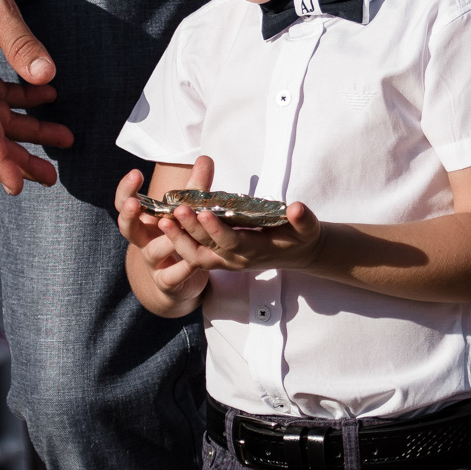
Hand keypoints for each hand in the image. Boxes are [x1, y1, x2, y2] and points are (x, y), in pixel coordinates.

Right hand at [115, 166, 213, 308]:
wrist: (179, 282)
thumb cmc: (181, 239)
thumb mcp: (187, 212)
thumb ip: (195, 187)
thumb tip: (205, 158)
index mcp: (145, 221)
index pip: (125, 203)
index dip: (126, 190)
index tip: (135, 173)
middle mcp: (143, 241)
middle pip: (127, 228)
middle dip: (129, 214)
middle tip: (134, 203)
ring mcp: (153, 263)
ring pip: (153, 251)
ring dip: (165, 238)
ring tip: (175, 226)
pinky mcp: (167, 282)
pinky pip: (171, 276)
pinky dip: (181, 269)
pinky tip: (192, 261)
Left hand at [138, 157, 322, 276]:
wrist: (298, 254)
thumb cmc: (301, 237)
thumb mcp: (308, 228)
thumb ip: (303, 219)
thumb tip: (297, 208)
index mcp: (255, 251)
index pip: (231, 242)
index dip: (216, 229)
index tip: (203, 211)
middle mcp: (236, 260)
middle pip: (206, 250)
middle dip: (190, 231)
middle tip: (175, 210)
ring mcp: (225, 262)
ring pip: (195, 256)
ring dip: (178, 240)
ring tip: (162, 219)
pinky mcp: (218, 259)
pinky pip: (193, 254)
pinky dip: (178, 241)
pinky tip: (165, 222)